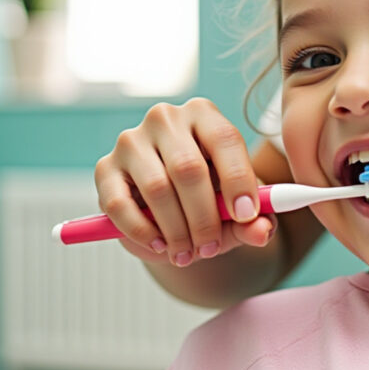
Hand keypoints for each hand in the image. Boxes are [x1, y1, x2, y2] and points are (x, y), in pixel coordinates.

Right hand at [94, 98, 274, 267]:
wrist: (172, 206)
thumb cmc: (211, 198)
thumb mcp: (237, 211)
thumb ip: (253, 221)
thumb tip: (263, 231)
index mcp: (204, 115)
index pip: (224, 140)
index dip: (238, 180)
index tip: (246, 217)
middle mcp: (166, 119)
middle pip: (188, 168)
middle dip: (204, 217)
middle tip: (211, 249)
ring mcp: (131, 141)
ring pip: (157, 188)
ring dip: (175, 230)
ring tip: (188, 254)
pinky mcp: (105, 168)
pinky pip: (120, 205)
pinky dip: (142, 232)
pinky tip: (160, 246)